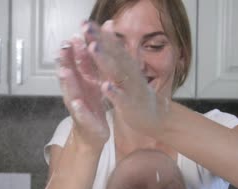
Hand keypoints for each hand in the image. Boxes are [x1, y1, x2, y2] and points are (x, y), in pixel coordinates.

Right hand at [58, 36, 108, 147]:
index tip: (72, 35)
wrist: (92, 135)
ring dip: (67, 83)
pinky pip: (81, 115)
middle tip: (62, 48)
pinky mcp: (86, 122)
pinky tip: (77, 104)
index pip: (75, 65)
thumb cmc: (91, 107)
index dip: (73, 51)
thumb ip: (87, 66)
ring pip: (71, 93)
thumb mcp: (91, 85)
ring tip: (64, 72)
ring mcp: (78, 108)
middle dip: (65, 62)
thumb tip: (85, 43)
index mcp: (80, 84)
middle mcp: (75, 94)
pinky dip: (79, 109)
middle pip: (69, 76)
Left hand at [83, 21, 169, 136]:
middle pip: (114, 54)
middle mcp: (130, 73)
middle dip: (100, 40)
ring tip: (93, 48)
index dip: (99, 33)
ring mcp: (131, 88)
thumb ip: (116, 47)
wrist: (152, 116)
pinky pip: (122, 98)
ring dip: (105, 61)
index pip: (112, 45)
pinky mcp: (130, 105)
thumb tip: (108, 23)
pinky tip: (105, 86)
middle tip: (86, 28)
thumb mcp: (127, 67)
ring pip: (117, 73)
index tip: (85, 22)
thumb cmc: (136, 91)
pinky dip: (114, 93)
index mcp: (126, 64)